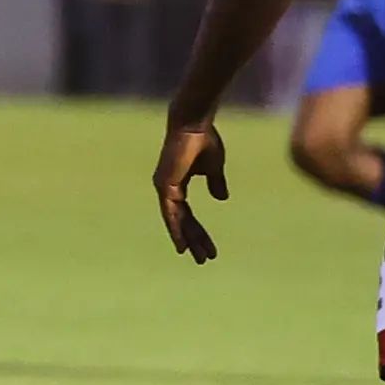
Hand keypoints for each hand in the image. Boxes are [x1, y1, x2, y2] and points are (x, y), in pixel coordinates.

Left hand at [152, 112, 229, 260]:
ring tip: (198, 257)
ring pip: (177, 221)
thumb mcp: (213, 167)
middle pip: (182, 221)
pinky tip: (181, 244)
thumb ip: (215, 182)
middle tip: (203, 259)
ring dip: (189, 239)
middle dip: (194, 240)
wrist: (194, 125)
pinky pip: (170, 213)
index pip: (187, 214)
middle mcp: (167, 187)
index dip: (197, 231)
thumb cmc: (204, 141)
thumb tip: (220, 198)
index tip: (207, 249)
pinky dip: (175, 229)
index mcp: (177, 183)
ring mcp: (164, 187)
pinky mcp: (165, 185)